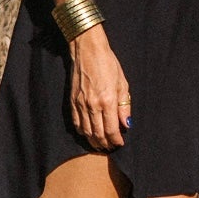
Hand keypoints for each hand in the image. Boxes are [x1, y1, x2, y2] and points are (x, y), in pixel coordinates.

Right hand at [68, 27, 131, 151]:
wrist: (87, 50)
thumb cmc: (107, 63)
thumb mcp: (122, 83)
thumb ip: (124, 105)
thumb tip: (126, 124)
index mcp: (107, 101)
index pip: (111, 129)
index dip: (116, 140)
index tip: (120, 143)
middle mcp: (93, 105)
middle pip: (98, 134)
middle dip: (105, 144)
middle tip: (110, 147)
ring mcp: (80, 104)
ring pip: (86, 131)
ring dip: (93, 141)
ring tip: (100, 144)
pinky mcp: (72, 101)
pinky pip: (76, 123)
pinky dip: (82, 132)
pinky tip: (88, 134)